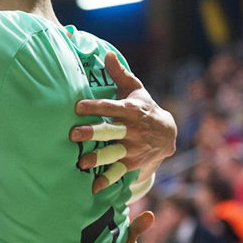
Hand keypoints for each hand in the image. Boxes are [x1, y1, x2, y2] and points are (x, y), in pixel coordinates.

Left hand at [70, 52, 176, 192]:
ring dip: (98, 159)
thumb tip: (106, 54)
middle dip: (92, 133)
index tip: (77, 106)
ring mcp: (133, 148)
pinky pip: (119, 173)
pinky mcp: (134, 164)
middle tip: (73, 134)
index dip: (94, 107)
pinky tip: (93, 188)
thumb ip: (119, 74)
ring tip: (81, 163)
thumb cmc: (144, 108)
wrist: (169, 135)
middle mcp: (132, 130)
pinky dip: (107, 181)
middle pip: (110, 131)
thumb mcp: (135, 90)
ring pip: (114, 154)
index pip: (110, 107)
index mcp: (131, 110)